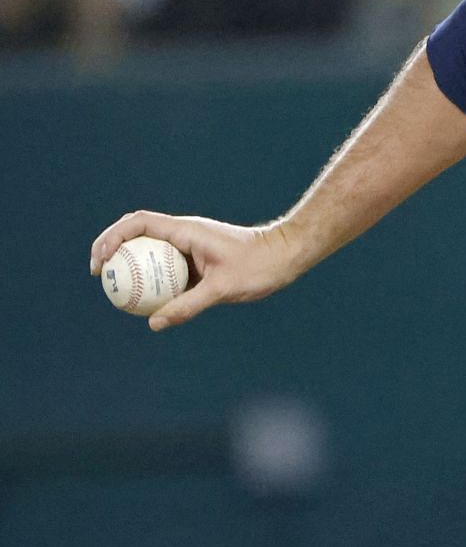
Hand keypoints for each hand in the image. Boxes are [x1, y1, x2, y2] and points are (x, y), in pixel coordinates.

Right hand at [89, 212, 307, 330]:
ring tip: (113, 290)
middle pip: (137, 232)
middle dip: (112, 247)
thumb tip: (154, 323)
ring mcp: (190, 243)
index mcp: (186, 230)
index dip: (113, 237)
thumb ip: (189, 305)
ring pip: (150, 249)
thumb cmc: (260, 266)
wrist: (286, 255)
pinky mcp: (196, 256)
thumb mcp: (224, 288)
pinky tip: (145, 302)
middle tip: (98, 275)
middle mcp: (184, 232)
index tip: (101, 261)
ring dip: (130, 263)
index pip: (139, 223)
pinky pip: (166, 265)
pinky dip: (151, 277)